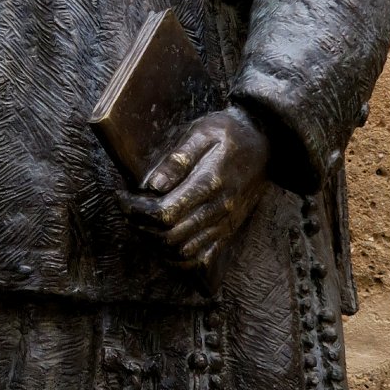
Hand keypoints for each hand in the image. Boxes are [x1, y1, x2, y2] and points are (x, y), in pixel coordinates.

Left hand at [127, 107, 269, 270]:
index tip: (122, 196)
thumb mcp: (203, 131)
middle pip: (170, 236)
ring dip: (154, 243)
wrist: (267, 144)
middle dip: (140, 226)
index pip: (165, 212)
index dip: (136, 210)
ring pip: (182, 252)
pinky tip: (161, 241)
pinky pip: (199, 258)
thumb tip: (153, 185)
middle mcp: (219, 209)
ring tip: (140, 222)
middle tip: (127, 208)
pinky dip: (175, 258)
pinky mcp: (227, 231)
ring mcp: (224, 224)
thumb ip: (178, 158)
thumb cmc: (230, 133)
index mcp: (210, 183)